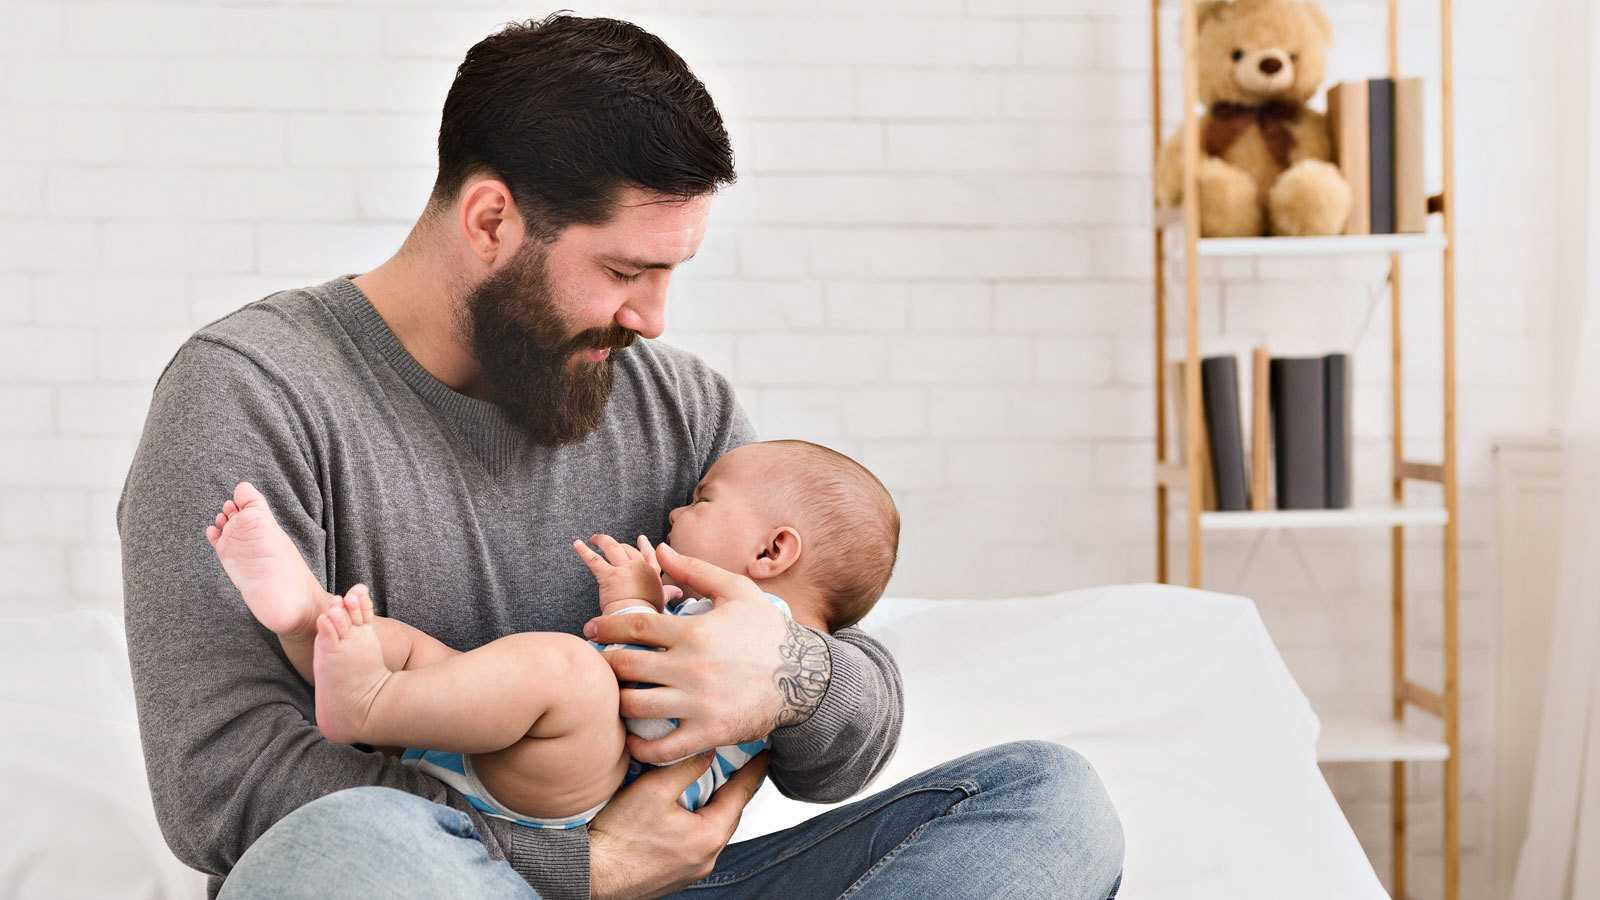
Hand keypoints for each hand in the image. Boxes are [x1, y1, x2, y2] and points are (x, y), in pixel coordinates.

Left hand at [573, 534, 666, 612]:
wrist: (636, 620)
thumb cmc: (649, 615)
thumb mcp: (662, 602)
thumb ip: (668, 594)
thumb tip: (678, 592)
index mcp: (652, 574)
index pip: (650, 556)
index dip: (645, 546)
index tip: (641, 539)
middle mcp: (639, 567)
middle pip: (628, 550)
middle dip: (620, 545)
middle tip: (612, 542)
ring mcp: (623, 569)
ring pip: (612, 548)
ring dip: (602, 541)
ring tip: (594, 538)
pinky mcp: (608, 575)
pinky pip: (594, 559)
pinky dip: (583, 550)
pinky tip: (576, 544)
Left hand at [583, 543, 832, 763]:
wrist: (803, 677)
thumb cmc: (767, 632)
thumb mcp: (737, 591)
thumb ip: (695, 570)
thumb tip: (660, 550)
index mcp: (694, 631)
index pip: (634, 627)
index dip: (605, 628)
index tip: (591, 630)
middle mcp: (691, 667)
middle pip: (626, 666)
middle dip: (605, 664)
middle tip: (599, 665)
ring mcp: (698, 703)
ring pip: (635, 707)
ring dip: (618, 701)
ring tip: (615, 696)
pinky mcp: (707, 733)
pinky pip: (661, 749)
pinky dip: (639, 748)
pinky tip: (633, 738)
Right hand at [588, 750, 768, 899]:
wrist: (592, 873)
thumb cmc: (619, 837)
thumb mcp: (655, 789)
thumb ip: (687, 765)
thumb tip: (708, 750)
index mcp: (709, 836)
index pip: (740, 794)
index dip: (753, 770)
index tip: (764, 754)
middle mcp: (707, 857)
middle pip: (728, 814)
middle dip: (733, 788)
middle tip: (739, 764)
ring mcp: (693, 870)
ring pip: (712, 829)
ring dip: (713, 807)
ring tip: (711, 784)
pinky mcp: (676, 875)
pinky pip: (696, 843)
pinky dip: (697, 823)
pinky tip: (684, 812)